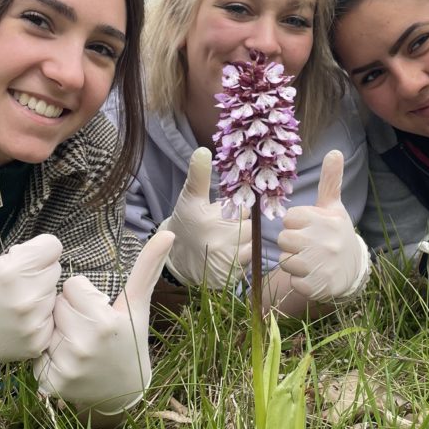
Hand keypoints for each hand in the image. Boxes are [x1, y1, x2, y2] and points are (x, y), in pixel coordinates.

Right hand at [0, 181, 61, 382]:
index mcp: (11, 272)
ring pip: (54, 294)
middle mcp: (26, 299)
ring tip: (11, 302)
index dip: (33, 251)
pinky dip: (40, 319)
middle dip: (36, 272)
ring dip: (39, 295)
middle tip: (8, 283)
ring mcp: (33, 324)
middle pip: (55, 269)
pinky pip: (54, 319)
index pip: (52, 247)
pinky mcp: (37, 343)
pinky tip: (16, 320)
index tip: (12, 261)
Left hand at [34, 231, 173, 414]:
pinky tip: (64, 361)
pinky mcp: (50, 384)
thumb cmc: (130, 338)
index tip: (96, 310)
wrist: (124, 390)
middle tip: (86, 328)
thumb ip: (148, 267)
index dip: (83, 296)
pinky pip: (34, 354)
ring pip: (43, 328)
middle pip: (55, 305)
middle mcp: (84, 346)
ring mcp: (66, 367)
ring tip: (75, 344)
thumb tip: (168, 232)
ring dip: (55, 333)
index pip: (71, 286)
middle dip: (68, 313)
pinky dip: (45, 357)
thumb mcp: (138, 304)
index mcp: (104, 322)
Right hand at [156, 147, 249, 287]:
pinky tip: (227, 256)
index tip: (226, 214)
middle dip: (242, 228)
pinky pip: (248, 264)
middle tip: (223, 230)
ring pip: (252, 247)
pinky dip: (242, 259)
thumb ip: (198, 174)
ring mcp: (226, 263)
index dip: (239, 211)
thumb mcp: (190, 197)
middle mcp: (221, 243)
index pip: (245, 211)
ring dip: (244, 244)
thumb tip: (203, 150)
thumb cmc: (186, 222)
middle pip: (251, 230)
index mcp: (212, 221)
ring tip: (224, 243)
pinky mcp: (230, 278)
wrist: (176, 259)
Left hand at [276, 150, 369, 302]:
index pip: (289, 218)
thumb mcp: (334, 207)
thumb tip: (335, 151)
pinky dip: (300, 280)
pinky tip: (313, 274)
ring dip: (293, 262)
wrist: (354, 269)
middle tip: (307, 245)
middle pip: (283, 240)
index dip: (295, 223)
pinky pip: (293, 282)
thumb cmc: (336, 233)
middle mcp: (323, 242)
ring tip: (310, 259)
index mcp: (324, 220)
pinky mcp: (317, 286)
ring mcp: (320, 265)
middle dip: (291, 243)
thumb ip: (331, 180)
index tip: (308, 227)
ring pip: (285, 261)